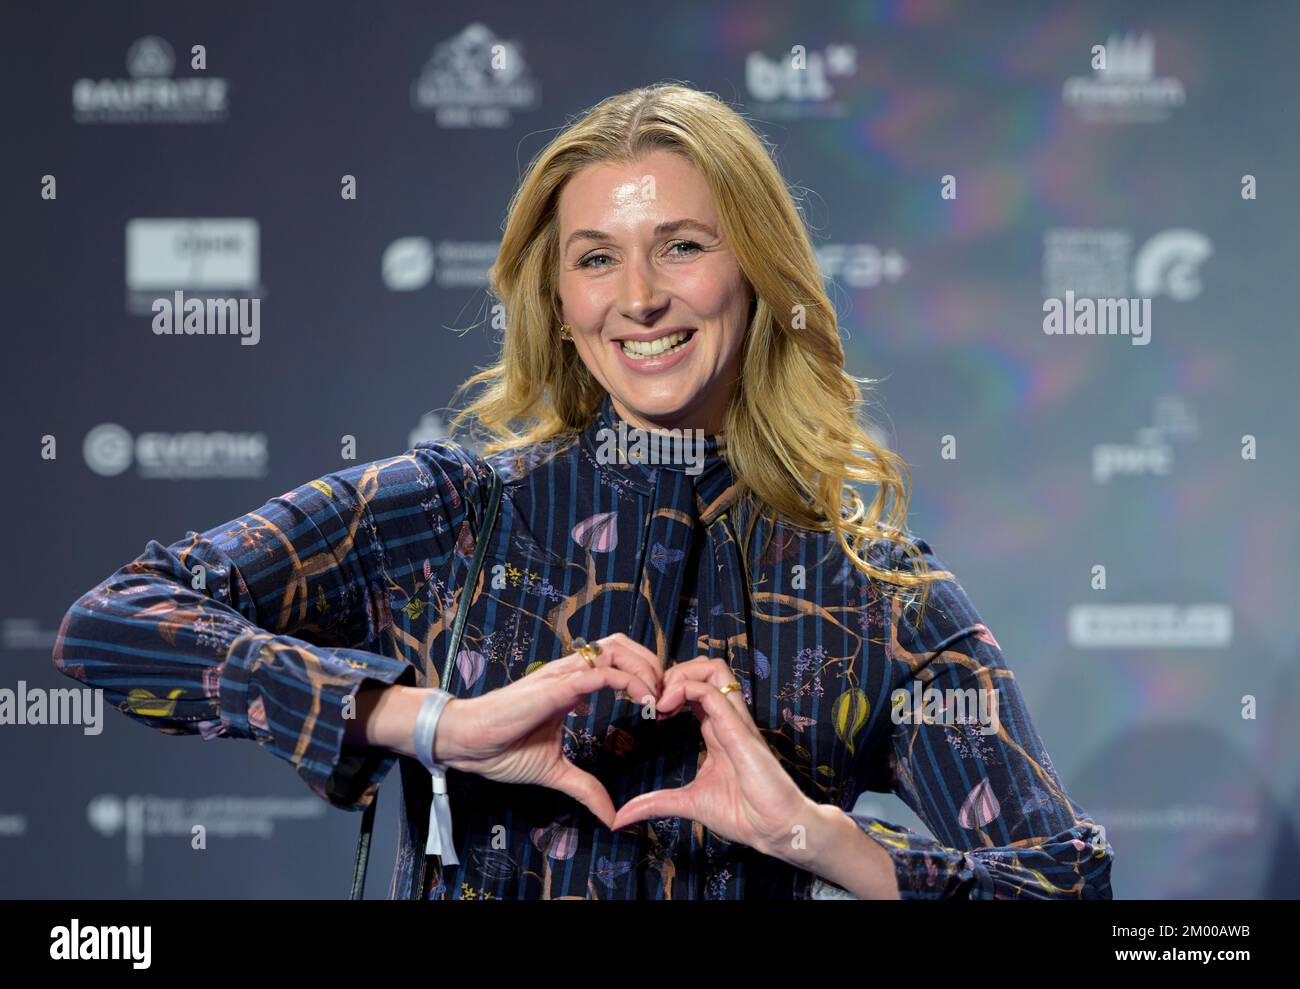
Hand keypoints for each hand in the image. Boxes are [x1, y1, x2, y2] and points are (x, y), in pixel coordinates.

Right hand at [435, 633, 662, 828]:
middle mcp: (569, 673)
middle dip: (652, 663)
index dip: (643, 675)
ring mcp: (562, 676)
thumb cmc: (500, 749)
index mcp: (570, 686)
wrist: (465, 743)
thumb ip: (585, 788)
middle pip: (622, 645)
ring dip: (645, 667)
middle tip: (667, 696)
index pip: (616, 661)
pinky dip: (628, 681)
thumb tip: (610, 814)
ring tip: (658, 695)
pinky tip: (644, 700)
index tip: (660, 706)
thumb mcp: (555, 772)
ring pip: (615, 649)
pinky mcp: (556, 686)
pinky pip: (599, 673)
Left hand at [611, 656, 814, 861]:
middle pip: (706, 667)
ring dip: (681, 673)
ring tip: (659, 698)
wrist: (776, 830)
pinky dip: (685, 689)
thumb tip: (622, 817)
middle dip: (673, 672)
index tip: (648, 709)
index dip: (669, 688)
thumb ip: (656, 802)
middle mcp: (727, 718)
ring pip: (714, 669)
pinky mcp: (740, 730)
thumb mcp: (689, 802)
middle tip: (651, 698)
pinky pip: (714, 693)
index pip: (697, 687)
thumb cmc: (743, 814)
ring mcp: (736, 721)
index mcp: (717, 729)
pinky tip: (664, 709)